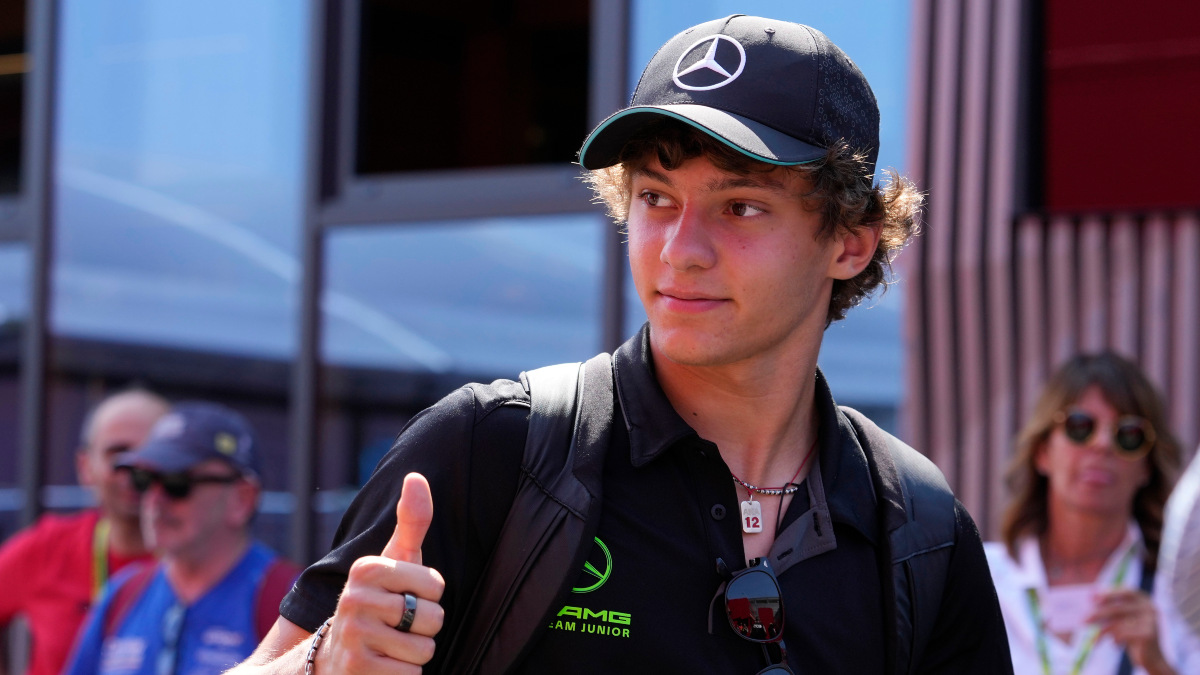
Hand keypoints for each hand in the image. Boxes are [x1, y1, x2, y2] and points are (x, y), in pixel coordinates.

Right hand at [320, 473, 445, 672]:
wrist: (331, 656)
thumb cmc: (377, 601)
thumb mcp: (394, 560)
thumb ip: (412, 520)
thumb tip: (416, 476)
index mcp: (367, 568)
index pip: (436, 585)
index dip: (428, 596)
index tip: (402, 597)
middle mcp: (354, 599)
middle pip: (434, 618)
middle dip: (423, 628)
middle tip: (396, 626)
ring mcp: (354, 636)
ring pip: (425, 650)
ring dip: (414, 653)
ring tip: (389, 646)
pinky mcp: (358, 671)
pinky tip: (382, 666)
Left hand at [1090, 588, 1175, 674]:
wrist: (1152, 659)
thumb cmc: (1133, 636)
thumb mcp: (1123, 621)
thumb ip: (1112, 610)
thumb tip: (1089, 600)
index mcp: (1145, 601)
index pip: (1126, 592)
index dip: (1109, 594)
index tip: (1091, 597)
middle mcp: (1150, 608)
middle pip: (1118, 608)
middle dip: (1098, 614)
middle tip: (1083, 620)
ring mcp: (1151, 621)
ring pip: (1118, 623)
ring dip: (1103, 632)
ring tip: (1095, 639)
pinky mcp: (1148, 634)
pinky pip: (1123, 634)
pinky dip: (1115, 640)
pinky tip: (1116, 646)